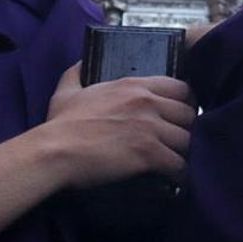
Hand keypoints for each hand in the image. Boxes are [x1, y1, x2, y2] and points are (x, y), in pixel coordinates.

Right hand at [37, 64, 195, 189]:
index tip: (179, 116)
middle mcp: (147, 102)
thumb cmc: (59, 125)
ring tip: (177, 162)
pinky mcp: (148, 153)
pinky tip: (174, 179)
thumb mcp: (67, 90)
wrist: (53, 151)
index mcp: (134, 85)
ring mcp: (149, 127)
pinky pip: (178, 164)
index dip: (184, 103)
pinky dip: (179, 173)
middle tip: (179, 142)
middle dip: (186, 129)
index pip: (181, 87)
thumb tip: (81, 62)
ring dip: (184, 152)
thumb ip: (78, 72)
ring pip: (187, 139)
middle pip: (189, 113)